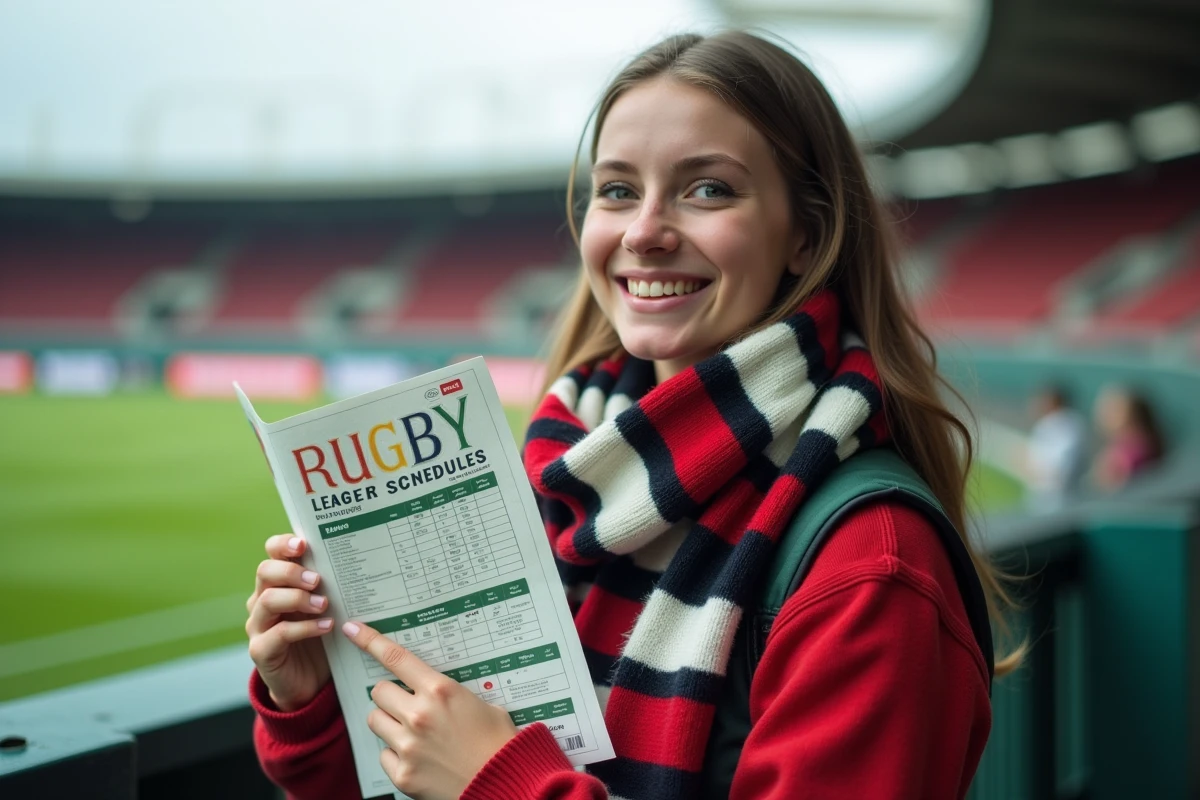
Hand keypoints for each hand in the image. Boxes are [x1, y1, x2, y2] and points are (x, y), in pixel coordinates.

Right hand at [246, 534, 332, 710]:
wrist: (308, 682)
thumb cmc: (318, 637)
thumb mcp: (324, 607)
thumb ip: (328, 587)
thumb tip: (356, 560)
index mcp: (277, 583)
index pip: (271, 554)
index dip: (283, 545)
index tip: (303, 545)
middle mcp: (261, 601)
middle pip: (265, 572)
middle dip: (292, 572)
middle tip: (317, 579)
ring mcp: (258, 626)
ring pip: (268, 601)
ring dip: (298, 599)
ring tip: (324, 604)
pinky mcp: (261, 650)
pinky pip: (278, 633)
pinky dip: (304, 628)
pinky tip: (326, 627)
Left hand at [343, 621, 518, 799]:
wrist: (504, 783)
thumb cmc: (498, 742)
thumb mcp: (483, 705)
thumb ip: (452, 694)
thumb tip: (437, 690)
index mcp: (440, 691)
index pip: (396, 658)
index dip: (370, 640)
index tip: (352, 629)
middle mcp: (419, 714)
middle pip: (379, 692)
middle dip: (390, 696)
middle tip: (407, 705)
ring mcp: (408, 745)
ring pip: (375, 720)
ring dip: (388, 722)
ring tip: (411, 732)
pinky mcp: (402, 773)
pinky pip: (383, 754)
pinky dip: (396, 755)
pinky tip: (418, 758)